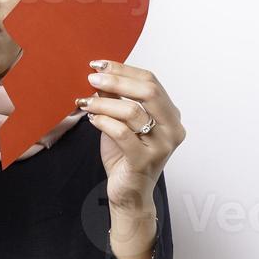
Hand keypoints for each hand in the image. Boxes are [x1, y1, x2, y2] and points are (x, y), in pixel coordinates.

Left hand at [76, 59, 186, 213]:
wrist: (128, 194)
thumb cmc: (125, 157)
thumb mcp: (120, 123)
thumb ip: (116, 101)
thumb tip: (102, 75)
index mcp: (170, 115)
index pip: (151, 82)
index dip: (124, 70)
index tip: (99, 65)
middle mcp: (172, 129)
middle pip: (148, 91)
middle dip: (117, 81)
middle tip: (91, 78)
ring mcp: (162, 146)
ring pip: (133, 112)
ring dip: (104, 103)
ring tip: (85, 103)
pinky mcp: (145, 161)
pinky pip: (122, 133)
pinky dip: (104, 122)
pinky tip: (92, 120)